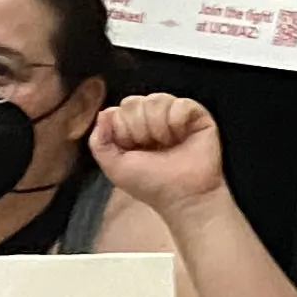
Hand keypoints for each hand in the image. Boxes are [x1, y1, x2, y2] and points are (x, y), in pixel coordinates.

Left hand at [90, 91, 226, 212]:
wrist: (183, 196)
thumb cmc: (151, 184)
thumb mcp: (115, 167)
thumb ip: (99, 142)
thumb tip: (104, 112)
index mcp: (133, 128)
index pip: (119, 109)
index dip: (123, 129)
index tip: (134, 149)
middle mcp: (153, 118)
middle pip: (134, 102)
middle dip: (138, 128)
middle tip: (151, 147)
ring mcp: (174, 114)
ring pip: (156, 99)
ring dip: (157, 126)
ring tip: (167, 144)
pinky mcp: (197, 115)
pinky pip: (180, 103)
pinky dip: (177, 122)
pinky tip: (181, 137)